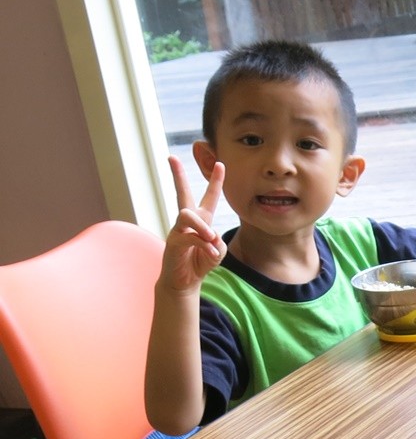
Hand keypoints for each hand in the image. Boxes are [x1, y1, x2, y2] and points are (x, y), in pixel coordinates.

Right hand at [161, 155, 226, 291]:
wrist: (185, 281)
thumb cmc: (200, 262)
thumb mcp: (217, 251)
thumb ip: (218, 242)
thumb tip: (210, 236)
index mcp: (202, 220)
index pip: (210, 197)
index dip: (216, 181)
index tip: (221, 163)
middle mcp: (188, 221)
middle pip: (182, 193)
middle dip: (177, 175)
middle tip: (171, 157)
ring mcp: (178, 230)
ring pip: (188, 215)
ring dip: (203, 227)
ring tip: (211, 239)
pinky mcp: (173, 242)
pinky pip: (190, 236)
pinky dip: (204, 245)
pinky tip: (211, 254)